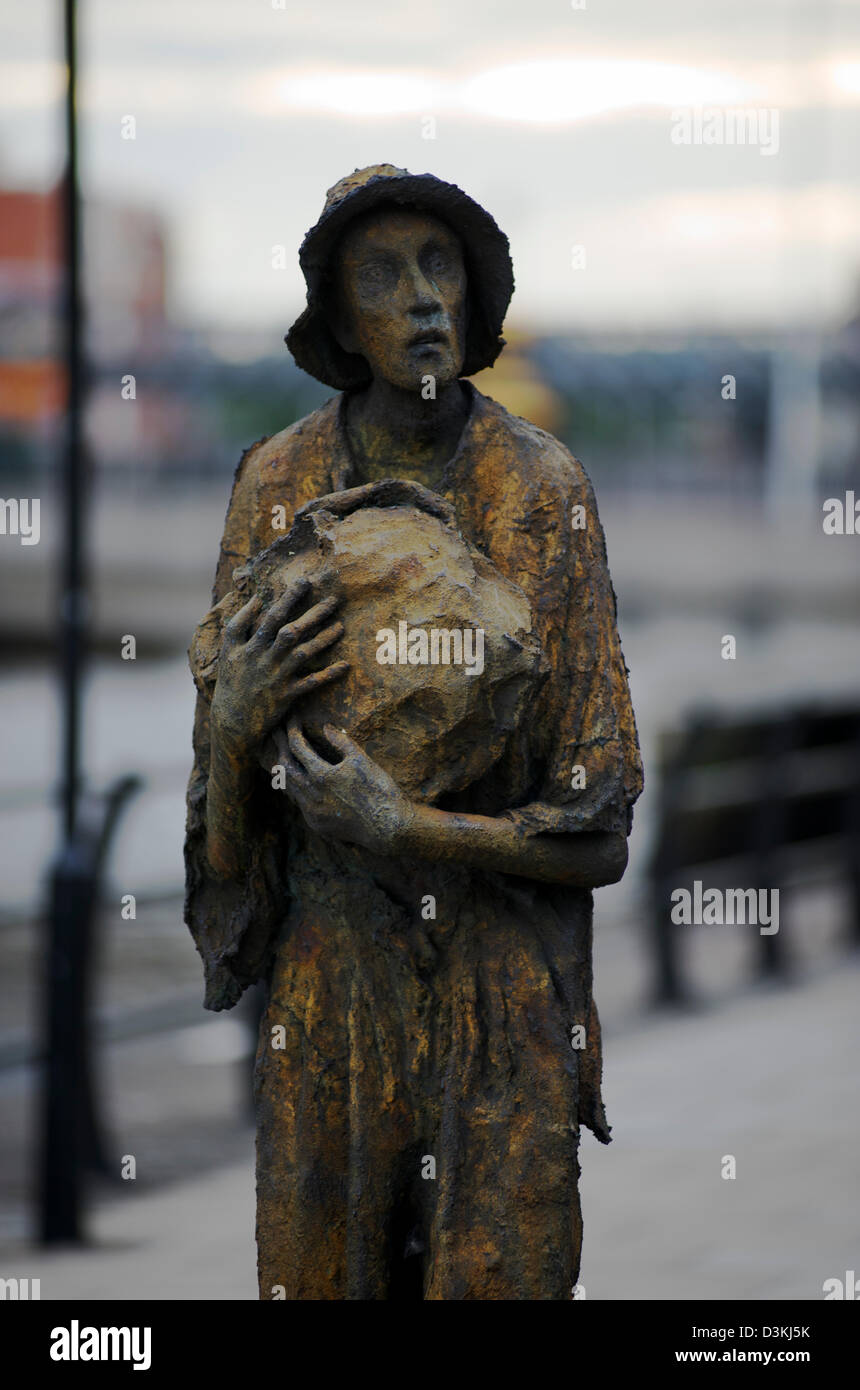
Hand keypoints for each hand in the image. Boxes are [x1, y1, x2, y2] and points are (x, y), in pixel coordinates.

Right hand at [210, 575, 347, 758]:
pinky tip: (345, 665)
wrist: (231, 721)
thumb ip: (240, 623)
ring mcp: (275, 678)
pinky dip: (327, 674)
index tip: (305, 582)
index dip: (287, 599)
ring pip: (302, 654)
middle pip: (290, 632)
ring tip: (341, 627)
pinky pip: (310, 684)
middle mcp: (263, 659)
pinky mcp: (286, 696)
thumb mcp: (228, 650)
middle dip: (313, 614)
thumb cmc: (231, 680)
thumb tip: (256, 598)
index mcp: (249, 646)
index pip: (270, 617)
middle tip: (334, 600)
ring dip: (323, 639)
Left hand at [273, 721, 414, 854]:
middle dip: (279, 746)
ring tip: (279, 755)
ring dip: (283, 769)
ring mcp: (312, 812)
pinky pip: (298, 802)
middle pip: (284, 766)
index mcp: (322, 776)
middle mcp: (311, 795)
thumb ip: (341, 742)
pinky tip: (296, 782)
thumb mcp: (362, 760)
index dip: (292, 730)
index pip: (297, 747)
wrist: (387, 827)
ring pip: (288, 786)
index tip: (291, 719)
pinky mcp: (317, 824)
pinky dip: (294, 788)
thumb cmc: (379, 790)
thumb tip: (326, 727)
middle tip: (275, 732)